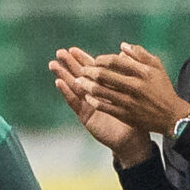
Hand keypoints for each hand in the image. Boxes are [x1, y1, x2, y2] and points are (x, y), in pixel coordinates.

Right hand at [49, 47, 151, 167]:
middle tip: (59, 52)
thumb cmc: (136, 116)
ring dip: (63, 75)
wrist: (134, 140)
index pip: (92, 70)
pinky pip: (75, 103)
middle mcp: (94, 95)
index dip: (82, 60)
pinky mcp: (85, 116)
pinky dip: (67, 92)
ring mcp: (88, 105)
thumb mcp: (132, 92)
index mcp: (105, 88)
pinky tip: (59, 82)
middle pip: (79, 76)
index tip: (73, 49)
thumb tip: (123, 52)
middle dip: (69, 64)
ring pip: (74, 88)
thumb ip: (126, 72)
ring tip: (54, 64)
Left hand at [82, 43, 189, 136]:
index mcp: (143, 72)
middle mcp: (135, 86)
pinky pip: (104, 106)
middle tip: (81, 70)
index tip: (95, 60)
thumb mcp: (157, 67)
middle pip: (103, 75)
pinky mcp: (126, 115)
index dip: (101, 59)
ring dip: (86, 85)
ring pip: (100, 91)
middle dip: (88, 71)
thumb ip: (140, 54)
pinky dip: (93, 100)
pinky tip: (87, 97)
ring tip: (78, 82)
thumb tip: (122, 46)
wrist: (172, 116)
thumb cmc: (163, 89)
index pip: (115, 61)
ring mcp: (129, 102)